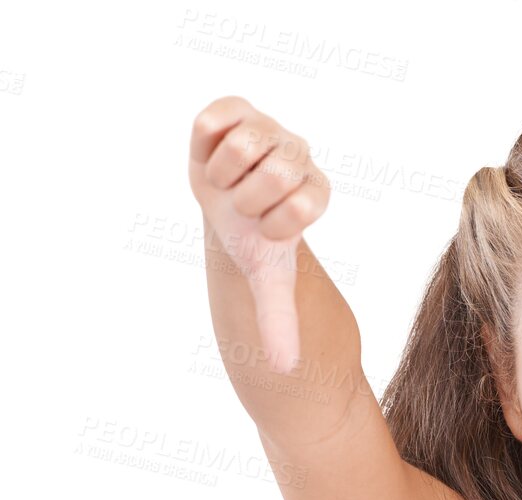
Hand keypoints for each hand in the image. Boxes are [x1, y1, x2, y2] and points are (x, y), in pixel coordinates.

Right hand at [188, 97, 329, 373]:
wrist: (225, 201)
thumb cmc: (252, 239)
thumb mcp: (266, 277)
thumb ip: (278, 317)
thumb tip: (285, 370)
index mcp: (315, 192)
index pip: (305, 206)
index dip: (275, 225)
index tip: (264, 231)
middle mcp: (299, 156)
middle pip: (279, 171)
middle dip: (247, 200)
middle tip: (241, 205)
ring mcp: (269, 128)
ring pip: (245, 143)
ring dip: (224, 175)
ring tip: (226, 182)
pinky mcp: (235, 108)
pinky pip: (213, 117)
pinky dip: (206, 141)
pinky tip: (211, 154)